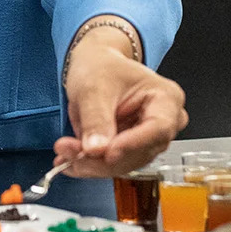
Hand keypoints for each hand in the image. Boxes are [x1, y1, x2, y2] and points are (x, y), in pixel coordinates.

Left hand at [54, 40, 187, 177]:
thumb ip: (96, 118)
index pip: (158, 128)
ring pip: (124, 164)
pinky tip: (70, 157)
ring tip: (64, 152)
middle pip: (140, 152)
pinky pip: (112, 165)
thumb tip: (96, 149)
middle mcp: (164, 123)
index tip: (107, 152)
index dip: (133, 144)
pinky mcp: (130, 150)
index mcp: (166, 98)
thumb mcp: (95, 87)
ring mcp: (147, 139)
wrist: (93, 66)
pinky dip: (90, 163)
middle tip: (70, 152)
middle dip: (102, 158)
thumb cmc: (101, 68)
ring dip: (92, 163)